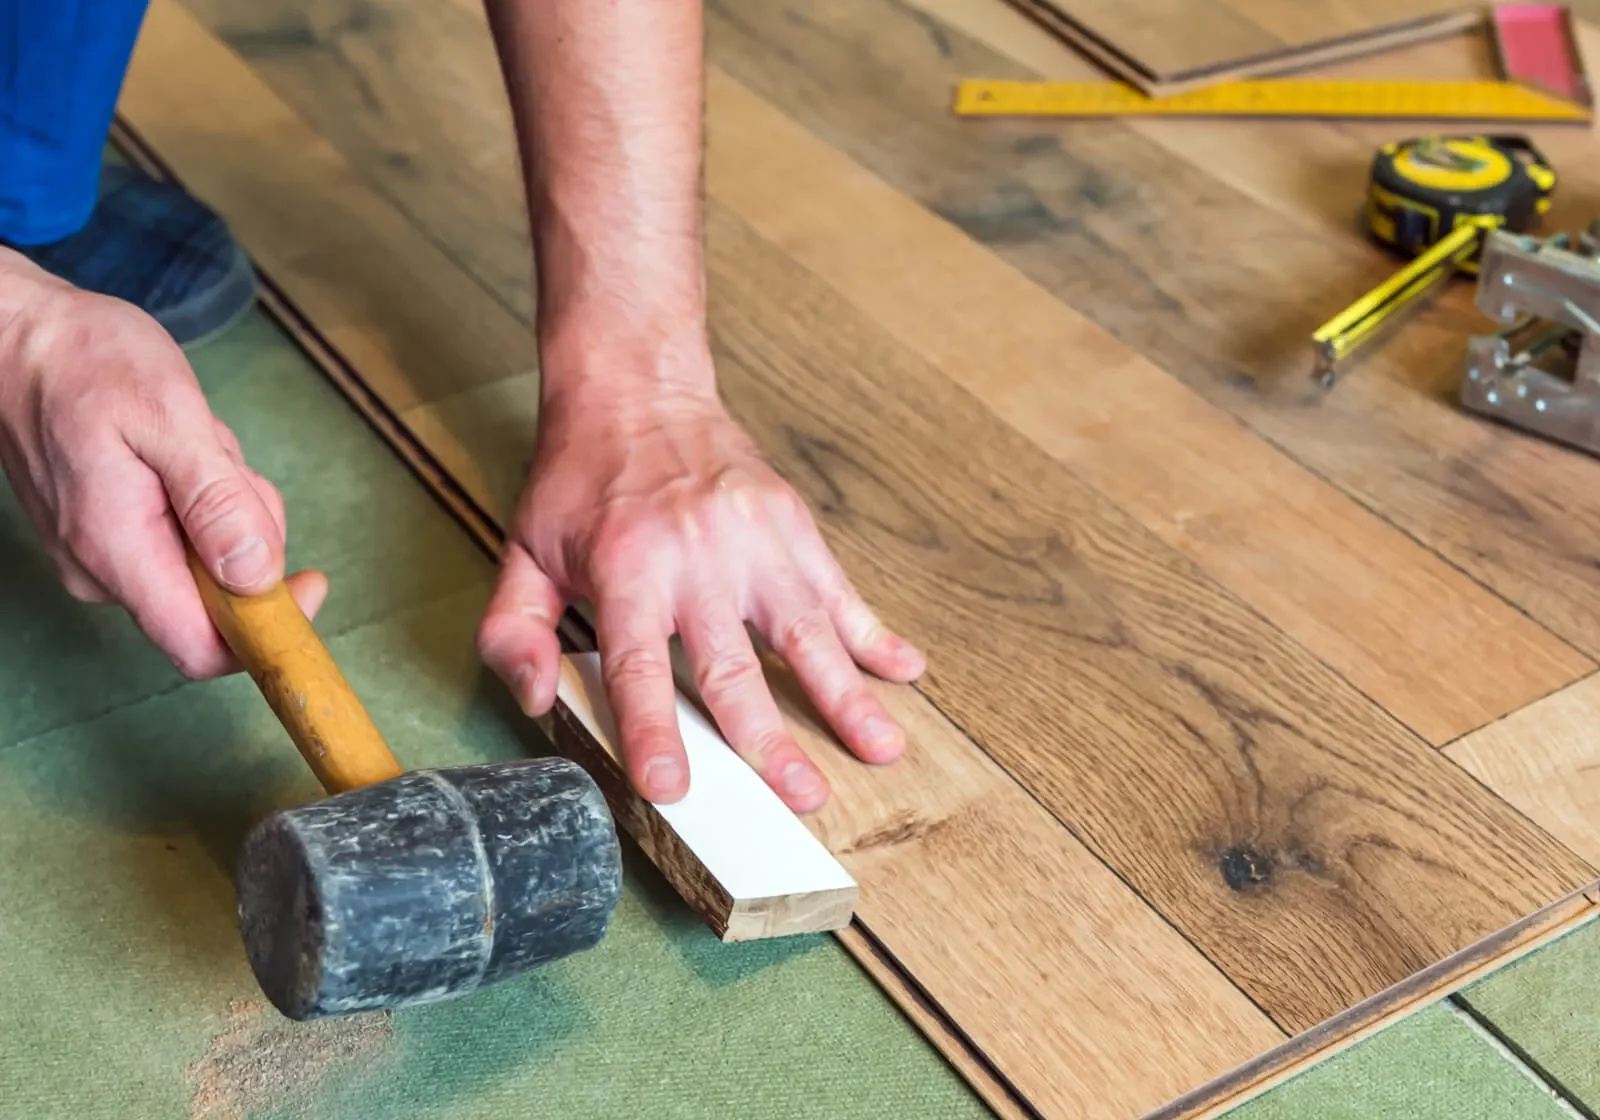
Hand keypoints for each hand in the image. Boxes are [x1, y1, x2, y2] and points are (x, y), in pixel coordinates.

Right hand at [0, 255, 325, 677]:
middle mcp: (104, 572)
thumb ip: (217, 501)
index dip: (269, 631)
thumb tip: (259, 575)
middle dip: (249, 532)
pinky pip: (184, 537)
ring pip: (208, 562)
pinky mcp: (109, 538)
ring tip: (192, 443)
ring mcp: (102, 558)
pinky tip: (177, 450)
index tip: (313, 579)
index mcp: (118, 552)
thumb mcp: (169, 417)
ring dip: (226, 504)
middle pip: (220, 597)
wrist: (15, 338)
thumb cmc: (86, 363)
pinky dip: (201, 496)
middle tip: (224, 459)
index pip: (201, 647)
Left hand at [476, 382, 924, 812]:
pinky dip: (874, 631)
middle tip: (802, 798)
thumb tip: (537, 700)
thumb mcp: (523, 549)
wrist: (637, 387)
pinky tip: (906, 668)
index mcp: (626, 568)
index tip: (672, 787)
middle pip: (735, 664)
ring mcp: (753, 539)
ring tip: (882, 749)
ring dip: (845, 695)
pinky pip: (838, 587)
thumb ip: (516, 630)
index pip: (638, 665)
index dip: (653, 729)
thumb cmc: (581, 480)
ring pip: (805, 630)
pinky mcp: (791, 523)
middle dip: (768, 738)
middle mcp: (696, 557)